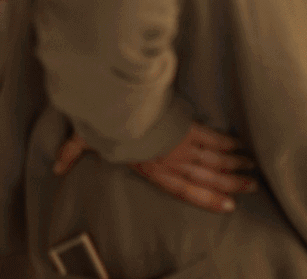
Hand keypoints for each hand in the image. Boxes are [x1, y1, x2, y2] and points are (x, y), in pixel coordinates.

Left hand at [53, 123, 254, 213]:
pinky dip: (227, 142)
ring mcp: (182, 142)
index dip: (206, 198)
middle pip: (207, 175)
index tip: (228, 205)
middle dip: (229, 182)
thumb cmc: (104, 122)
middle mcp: (172, 159)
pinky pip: (212, 137)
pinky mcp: (186, 124)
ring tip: (251, 170)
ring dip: (234, 164)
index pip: (185, 189)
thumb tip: (55, 167)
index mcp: (152, 167)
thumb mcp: (85, 138)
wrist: (119, 100)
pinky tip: (240, 146)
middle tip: (250, 187)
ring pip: (215, 157)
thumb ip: (72, 153)